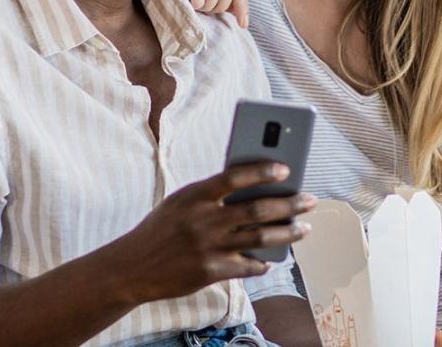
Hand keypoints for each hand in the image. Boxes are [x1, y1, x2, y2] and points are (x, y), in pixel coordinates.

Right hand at [100, 162, 313, 304]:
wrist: (131, 266)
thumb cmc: (162, 228)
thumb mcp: (181, 202)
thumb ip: (212, 196)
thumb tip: (256, 189)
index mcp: (195, 195)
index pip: (234, 177)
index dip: (262, 171)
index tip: (286, 170)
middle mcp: (203, 220)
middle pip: (257, 210)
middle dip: (289, 205)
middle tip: (310, 201)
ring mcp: (208, 247)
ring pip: (260, 238)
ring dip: (288, 233)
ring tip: (304, 229)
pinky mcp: (209, 272)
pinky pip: (247, 266)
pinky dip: (262, 263)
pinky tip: (271, 261)